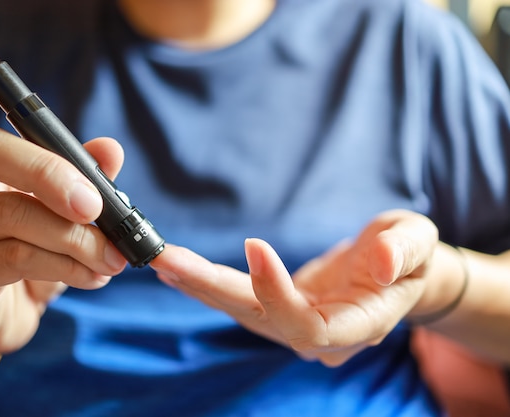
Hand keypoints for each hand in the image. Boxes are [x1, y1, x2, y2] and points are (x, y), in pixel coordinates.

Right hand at [0, 45, 126, 358]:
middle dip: (49, 171)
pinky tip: (94, 275)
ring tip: (112, 257)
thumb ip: (87, 177)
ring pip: (13, 212)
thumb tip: (111, 149)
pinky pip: (18, 257)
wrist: (9, 314)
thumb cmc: (37, 251)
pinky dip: (68, 266)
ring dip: (75, 237)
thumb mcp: (67, 210)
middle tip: (94, 204)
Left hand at [151, 209, 437, 365]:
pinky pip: (238, 299)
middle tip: (167, 261)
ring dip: (199, 286)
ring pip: (240, 310)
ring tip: (161, 261)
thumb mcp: (418, 242)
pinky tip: (176, 269)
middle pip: (258, 319)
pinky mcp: (278, 309)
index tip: (254, 243)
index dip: (276, 290)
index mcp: (357, 324)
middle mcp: (318, 335)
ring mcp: (294, 324)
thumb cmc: (408, 256)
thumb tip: (382, 261)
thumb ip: (405, 251)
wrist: (396, 272)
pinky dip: (207, 283)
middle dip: (211, 289)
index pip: (308, 323)